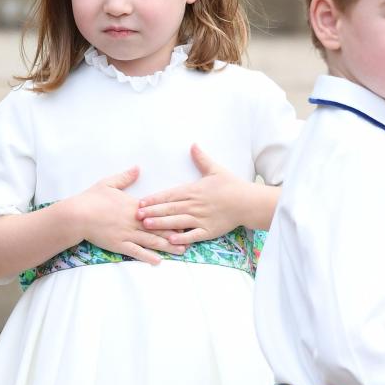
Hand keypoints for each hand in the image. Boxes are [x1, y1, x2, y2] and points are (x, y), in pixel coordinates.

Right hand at [73, 167, 186, 265]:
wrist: (76, 215)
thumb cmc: (91, 199)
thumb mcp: (108, 183)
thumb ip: (125, 177)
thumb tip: (137, 168)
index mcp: (134, 206)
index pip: (158, 211)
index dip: (173, 215)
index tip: (187, 216)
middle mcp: (134, 221)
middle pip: (159, 228)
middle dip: (177, 233)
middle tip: (193, 236)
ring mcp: (127, 234)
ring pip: (151, 241)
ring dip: (168, 246)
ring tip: (182, 251)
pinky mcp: (119, 245)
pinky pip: (136, 252)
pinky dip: (148, 257)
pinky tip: (158, 261)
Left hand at [136, 144, 253, 243]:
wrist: (247, 202)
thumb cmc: (231, 185)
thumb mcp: (215, 169)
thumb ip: (201, 159)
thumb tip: (193, 144)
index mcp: (193, 190)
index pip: (170, 194)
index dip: (154, 199)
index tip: (141, 202)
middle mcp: (194, 205)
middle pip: (169, 208)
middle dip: (152, 211)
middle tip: (136, 215)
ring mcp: (201, 219)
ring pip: (177, 221)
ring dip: (161, 224)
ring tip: (147, 226)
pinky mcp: (208, 230)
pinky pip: (193, 235)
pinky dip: (182, 237)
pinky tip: (170, 240)